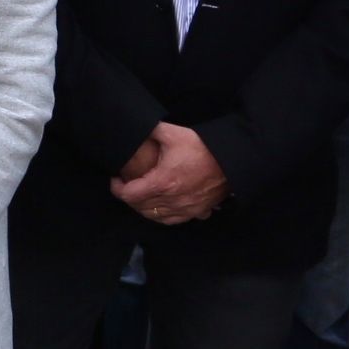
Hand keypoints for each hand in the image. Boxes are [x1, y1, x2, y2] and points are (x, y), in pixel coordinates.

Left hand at [111, 122, 227, 225]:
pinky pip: (172, 220)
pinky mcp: (197, 212)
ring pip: (154, 216)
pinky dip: (161, 215)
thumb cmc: (203, 148)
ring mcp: (185, 209)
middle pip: (139, 207)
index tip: (116, 179)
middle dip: (129, 197)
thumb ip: (151, 131)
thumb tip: (136, 129)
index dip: (117, 188)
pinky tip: (160, 206)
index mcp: (162, 182)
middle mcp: (172, 200)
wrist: (231, 161)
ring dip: (143, 208)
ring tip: (140, 195)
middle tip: (127, 184)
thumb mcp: (173, 134)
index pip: (129, 194)